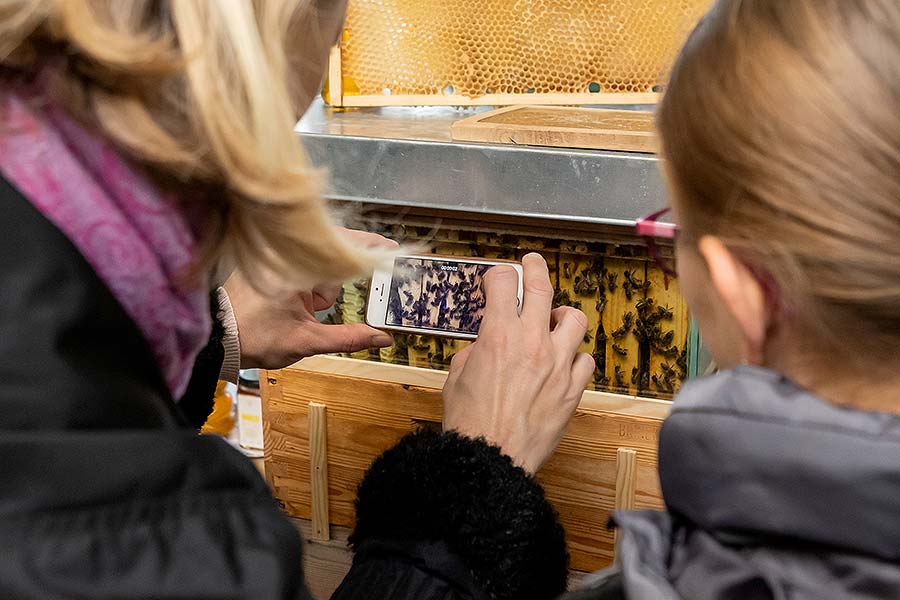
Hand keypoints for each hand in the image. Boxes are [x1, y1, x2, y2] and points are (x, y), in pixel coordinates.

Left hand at [226, 228, 395, 369]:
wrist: (216, 341)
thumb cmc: (254, 337)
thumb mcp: (307, 341)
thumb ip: (349, 338)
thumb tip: (383, 338)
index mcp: (297, 267)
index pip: (343, 247)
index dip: (372, 246)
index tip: (394, 249)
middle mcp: (288, 257)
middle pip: (334, 258)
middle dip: (340, 283)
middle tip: (341, 303)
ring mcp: (280, 262)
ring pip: (320, 268)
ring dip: (324, 290)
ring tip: (308, 314)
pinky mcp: (274, 269)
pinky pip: (305, 271)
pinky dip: (312, 287)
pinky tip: (304, 308)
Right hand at [442, 253, 594, 473]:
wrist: (492, 459)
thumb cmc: (470, 424)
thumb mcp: (457, 379)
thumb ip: (474, 354)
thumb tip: (483, 349)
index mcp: (497, 336)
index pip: (503, 283)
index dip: (498, 275)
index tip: (497, 278)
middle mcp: (531, 343)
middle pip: (542, 288)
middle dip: (535, 268)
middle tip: (532, 263)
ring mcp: (557, 364)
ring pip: (574, 319)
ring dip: (562, 316)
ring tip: (554, 321)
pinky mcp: (572, 389)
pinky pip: (584, 360)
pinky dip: (574, 357)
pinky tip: (563, 363)